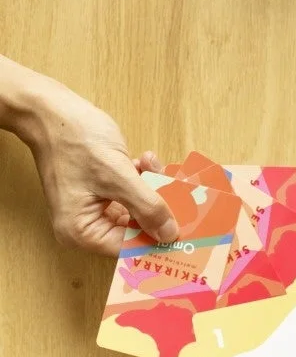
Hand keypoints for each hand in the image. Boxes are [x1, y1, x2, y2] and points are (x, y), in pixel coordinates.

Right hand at [25, 75, 177, 254]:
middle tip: (176, 190)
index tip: (186, 226)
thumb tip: (171, 235)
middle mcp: (85, 229)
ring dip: (150, 189)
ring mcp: (91, 211)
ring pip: (134, 211)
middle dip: (156, 208)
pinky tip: (143, 161)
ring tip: (153, 165)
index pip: (129, 247)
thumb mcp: (118, 175)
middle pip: (134, 230)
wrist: (49, 109)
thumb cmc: (75, 140)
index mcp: (83, 233)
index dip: (158, 237)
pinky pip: (127, 196)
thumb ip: (147, 207)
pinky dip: (139, 181)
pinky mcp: (97, 194)